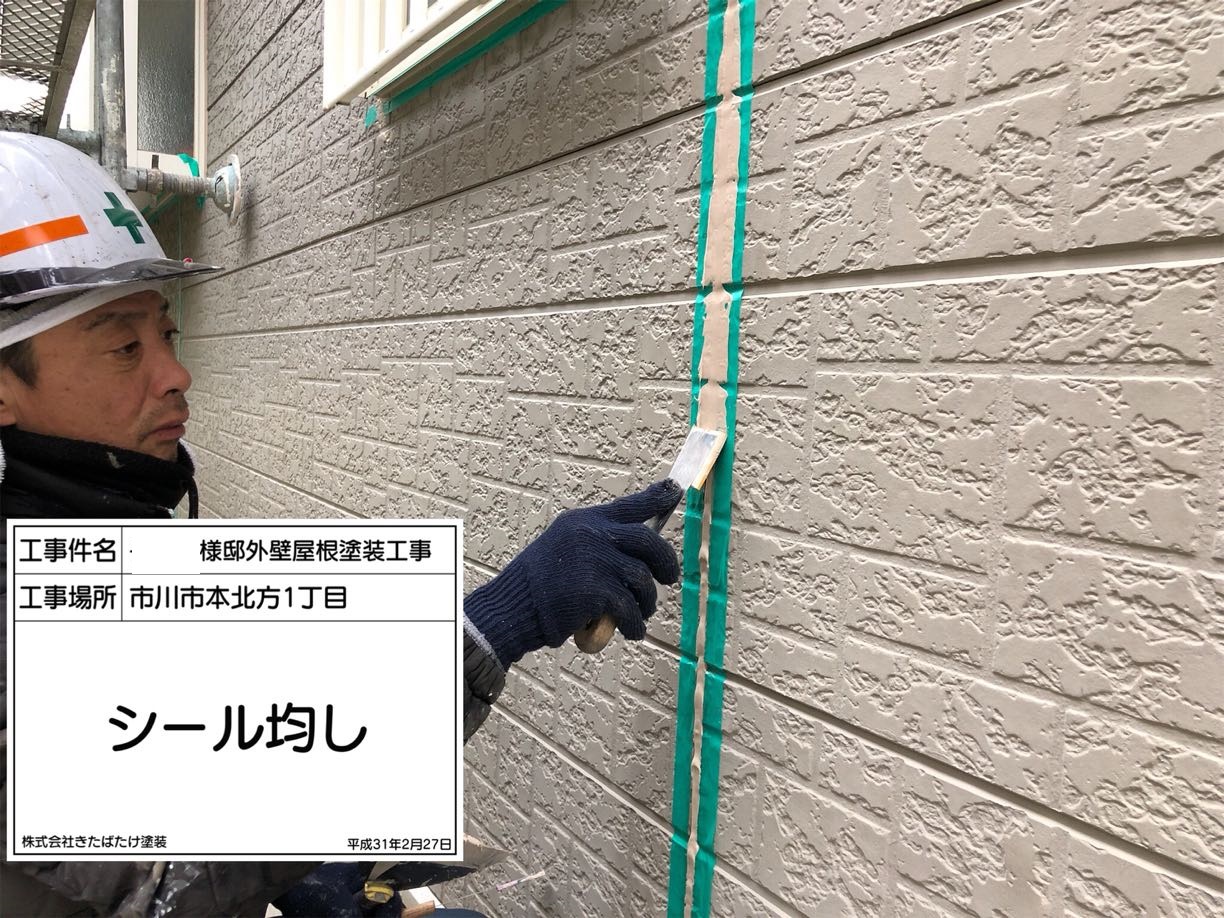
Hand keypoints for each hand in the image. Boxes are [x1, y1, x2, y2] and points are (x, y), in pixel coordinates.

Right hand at [464, 480, 682, 668]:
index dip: (656, 498)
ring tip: (641, 612)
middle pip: (648, 542)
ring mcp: (596, 561)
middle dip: (665, 561)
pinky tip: (632, 631)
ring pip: (642, 579)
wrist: (512, 607)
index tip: (675, 491)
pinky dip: (635, 623)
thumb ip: (597, 542)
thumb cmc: (538, 583)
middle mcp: (592, 535)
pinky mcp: (597, 591)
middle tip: (669, 577)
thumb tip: (639, 551)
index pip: (629, 505)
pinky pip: (630, 608)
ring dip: (647, 600)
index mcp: (584, 521)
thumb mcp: (565, 546)